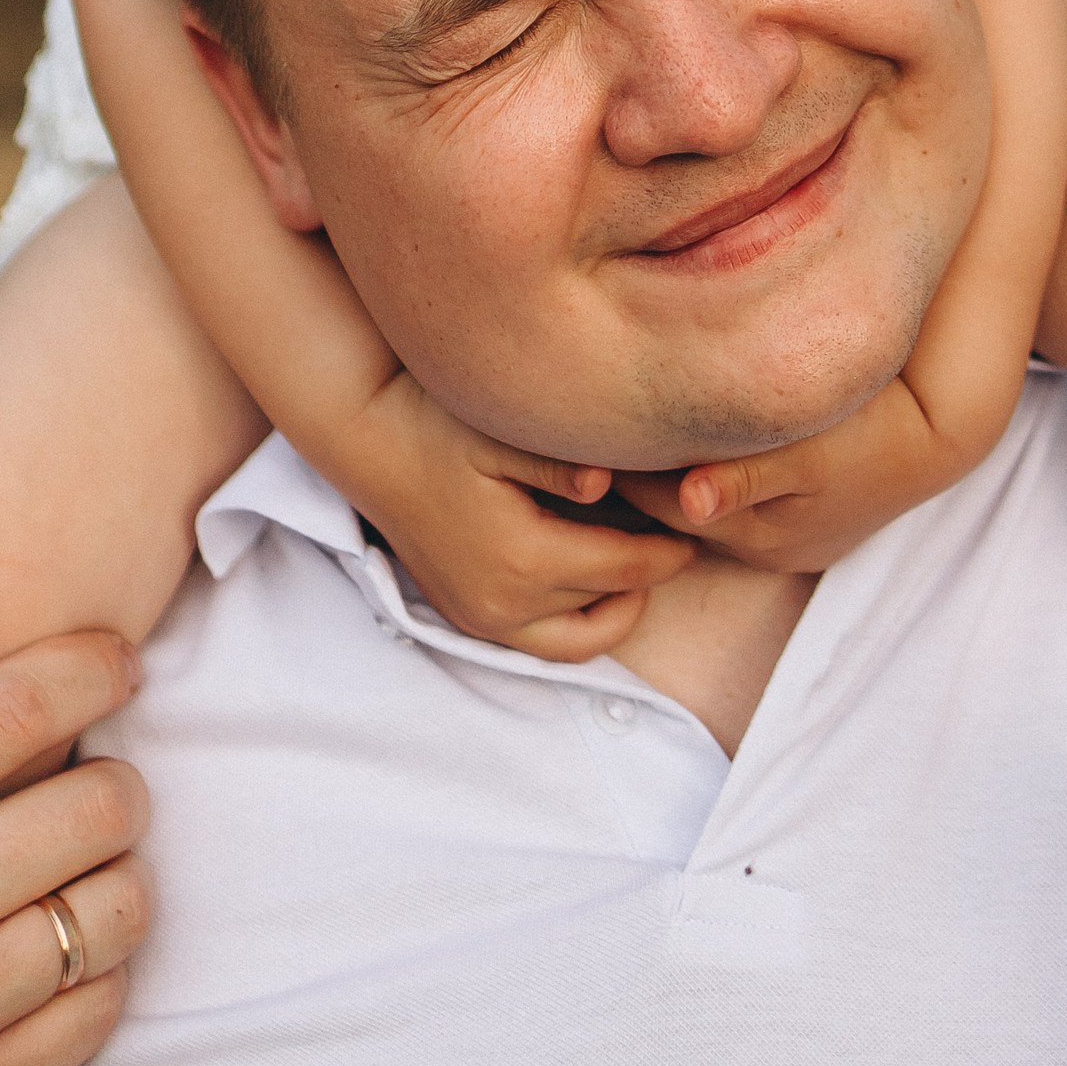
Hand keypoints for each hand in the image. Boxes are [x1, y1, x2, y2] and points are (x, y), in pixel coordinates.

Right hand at [0, 632, 149, 1065]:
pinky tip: (56, 964)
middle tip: (93, 779)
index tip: (111, 662)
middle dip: (114, 777)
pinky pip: (96, 1013)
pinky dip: (96, 977)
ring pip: (116, 909)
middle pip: (95, 805)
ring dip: (114, 877)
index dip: (90, 666)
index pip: (13, 709)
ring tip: (80, 872)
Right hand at [351, 372, 693, 658]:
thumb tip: (607, 482)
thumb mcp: (501, 432)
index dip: (669, 551)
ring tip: (642, 564)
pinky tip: (593, 575)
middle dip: (650, 575)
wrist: (368, 439)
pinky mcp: (466, 617)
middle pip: (606, 604)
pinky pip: (539, 642)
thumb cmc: (437, 423)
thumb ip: (559, 459)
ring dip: (615, 611)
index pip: (624, 568)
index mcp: (520, 558)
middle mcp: (501, 605)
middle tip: (681, 539)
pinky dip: (576, 622)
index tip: (698, 528)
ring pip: (575, 642)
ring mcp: (480, 619)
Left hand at [613, 375, 958, 573]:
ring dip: (668, 464)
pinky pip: (729, 494)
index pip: (657, 504)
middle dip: (634, 466)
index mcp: (759, 536)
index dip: (619, 463)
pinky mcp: (796, 516)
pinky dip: (705, 466)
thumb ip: (750, 474)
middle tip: (584, 410)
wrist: (944, 427)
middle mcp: (761, 547)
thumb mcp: (815, 450)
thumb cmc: (878, 427)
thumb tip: (691, 501)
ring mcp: (780, 535)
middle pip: (669, 507)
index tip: (579, 420)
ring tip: (626, 412)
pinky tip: (691, 425)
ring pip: (696, 500)